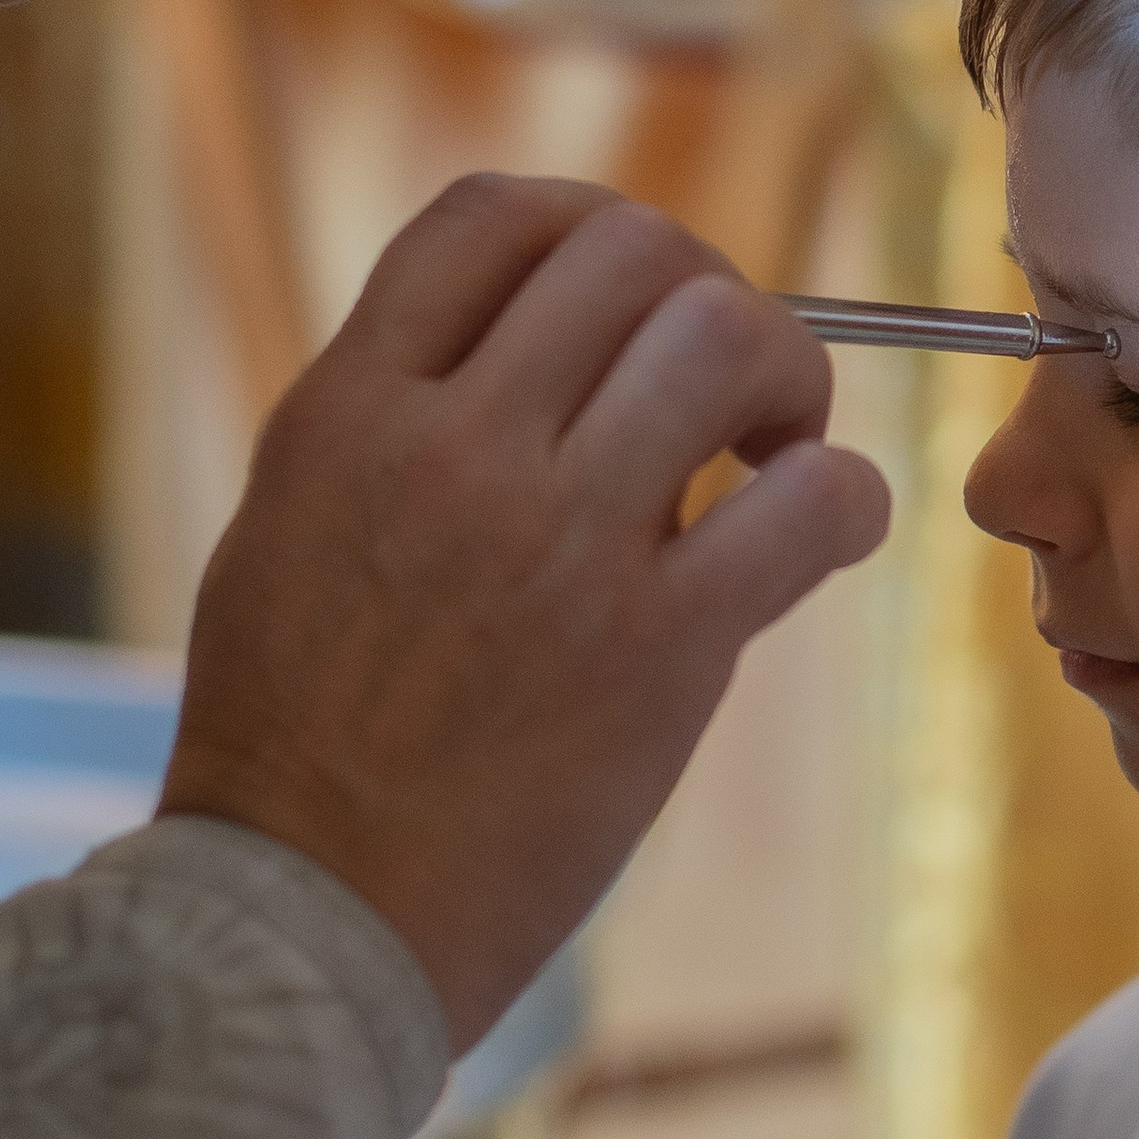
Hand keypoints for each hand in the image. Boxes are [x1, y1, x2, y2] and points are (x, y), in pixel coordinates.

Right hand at [159, 176, 890, 1048]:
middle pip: (629, 252)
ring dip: (783, 372)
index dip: (588, 227)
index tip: (627, 301)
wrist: (303, 921)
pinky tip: (817, 531)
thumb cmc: (296, 734)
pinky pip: (807, 504)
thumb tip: (549, 346)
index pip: (492, 216)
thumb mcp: (295, 518)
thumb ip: (402, 414)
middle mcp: (452, 450)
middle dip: (705, 289)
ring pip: (723, 336)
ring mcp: (556, 545)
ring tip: (770, 447)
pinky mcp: (652, 652)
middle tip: (722, 388)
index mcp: (350, 410)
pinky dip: (842, 498)